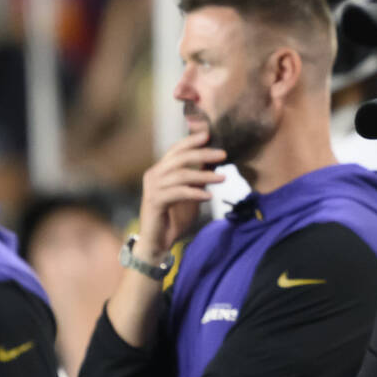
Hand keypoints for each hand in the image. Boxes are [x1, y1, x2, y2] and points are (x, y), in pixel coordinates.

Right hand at [135, 131, 226, 259]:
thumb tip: (213, 163)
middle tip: (223, 154)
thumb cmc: (174, 218)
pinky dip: (195, 193)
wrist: (158, 241)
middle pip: (180, 158)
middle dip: (203, 154)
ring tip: (223, 178)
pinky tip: (208, 196)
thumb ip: (197, 179)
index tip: (209, 134)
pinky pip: (178, 193)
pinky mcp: (154, 201)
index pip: (176, 150)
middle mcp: (154, 175)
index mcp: (161, 170)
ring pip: (181, 175)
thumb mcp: (190, 194)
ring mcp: (153, 188)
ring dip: (204, 176)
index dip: (191, 141)